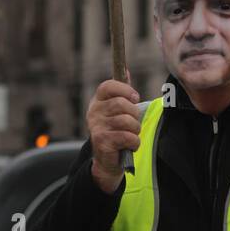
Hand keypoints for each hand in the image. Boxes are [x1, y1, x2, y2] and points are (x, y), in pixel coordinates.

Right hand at [86, 78, 139, 193]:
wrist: (107, 161)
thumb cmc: (115, 132)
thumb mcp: (116, 111)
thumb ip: (121, 92)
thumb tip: (125, 70)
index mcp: (97, 102)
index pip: (107, 86)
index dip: (124, 89)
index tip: (135, 97)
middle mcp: (93, 112)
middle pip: (121, 104)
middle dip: (134, 114)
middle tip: (133, 123)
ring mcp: (96, 127)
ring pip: (127, 121)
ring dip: (135, 130)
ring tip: (130, 135)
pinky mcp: (102, 141)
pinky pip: (128, 137)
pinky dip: (134, 143)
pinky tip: (129, 145)